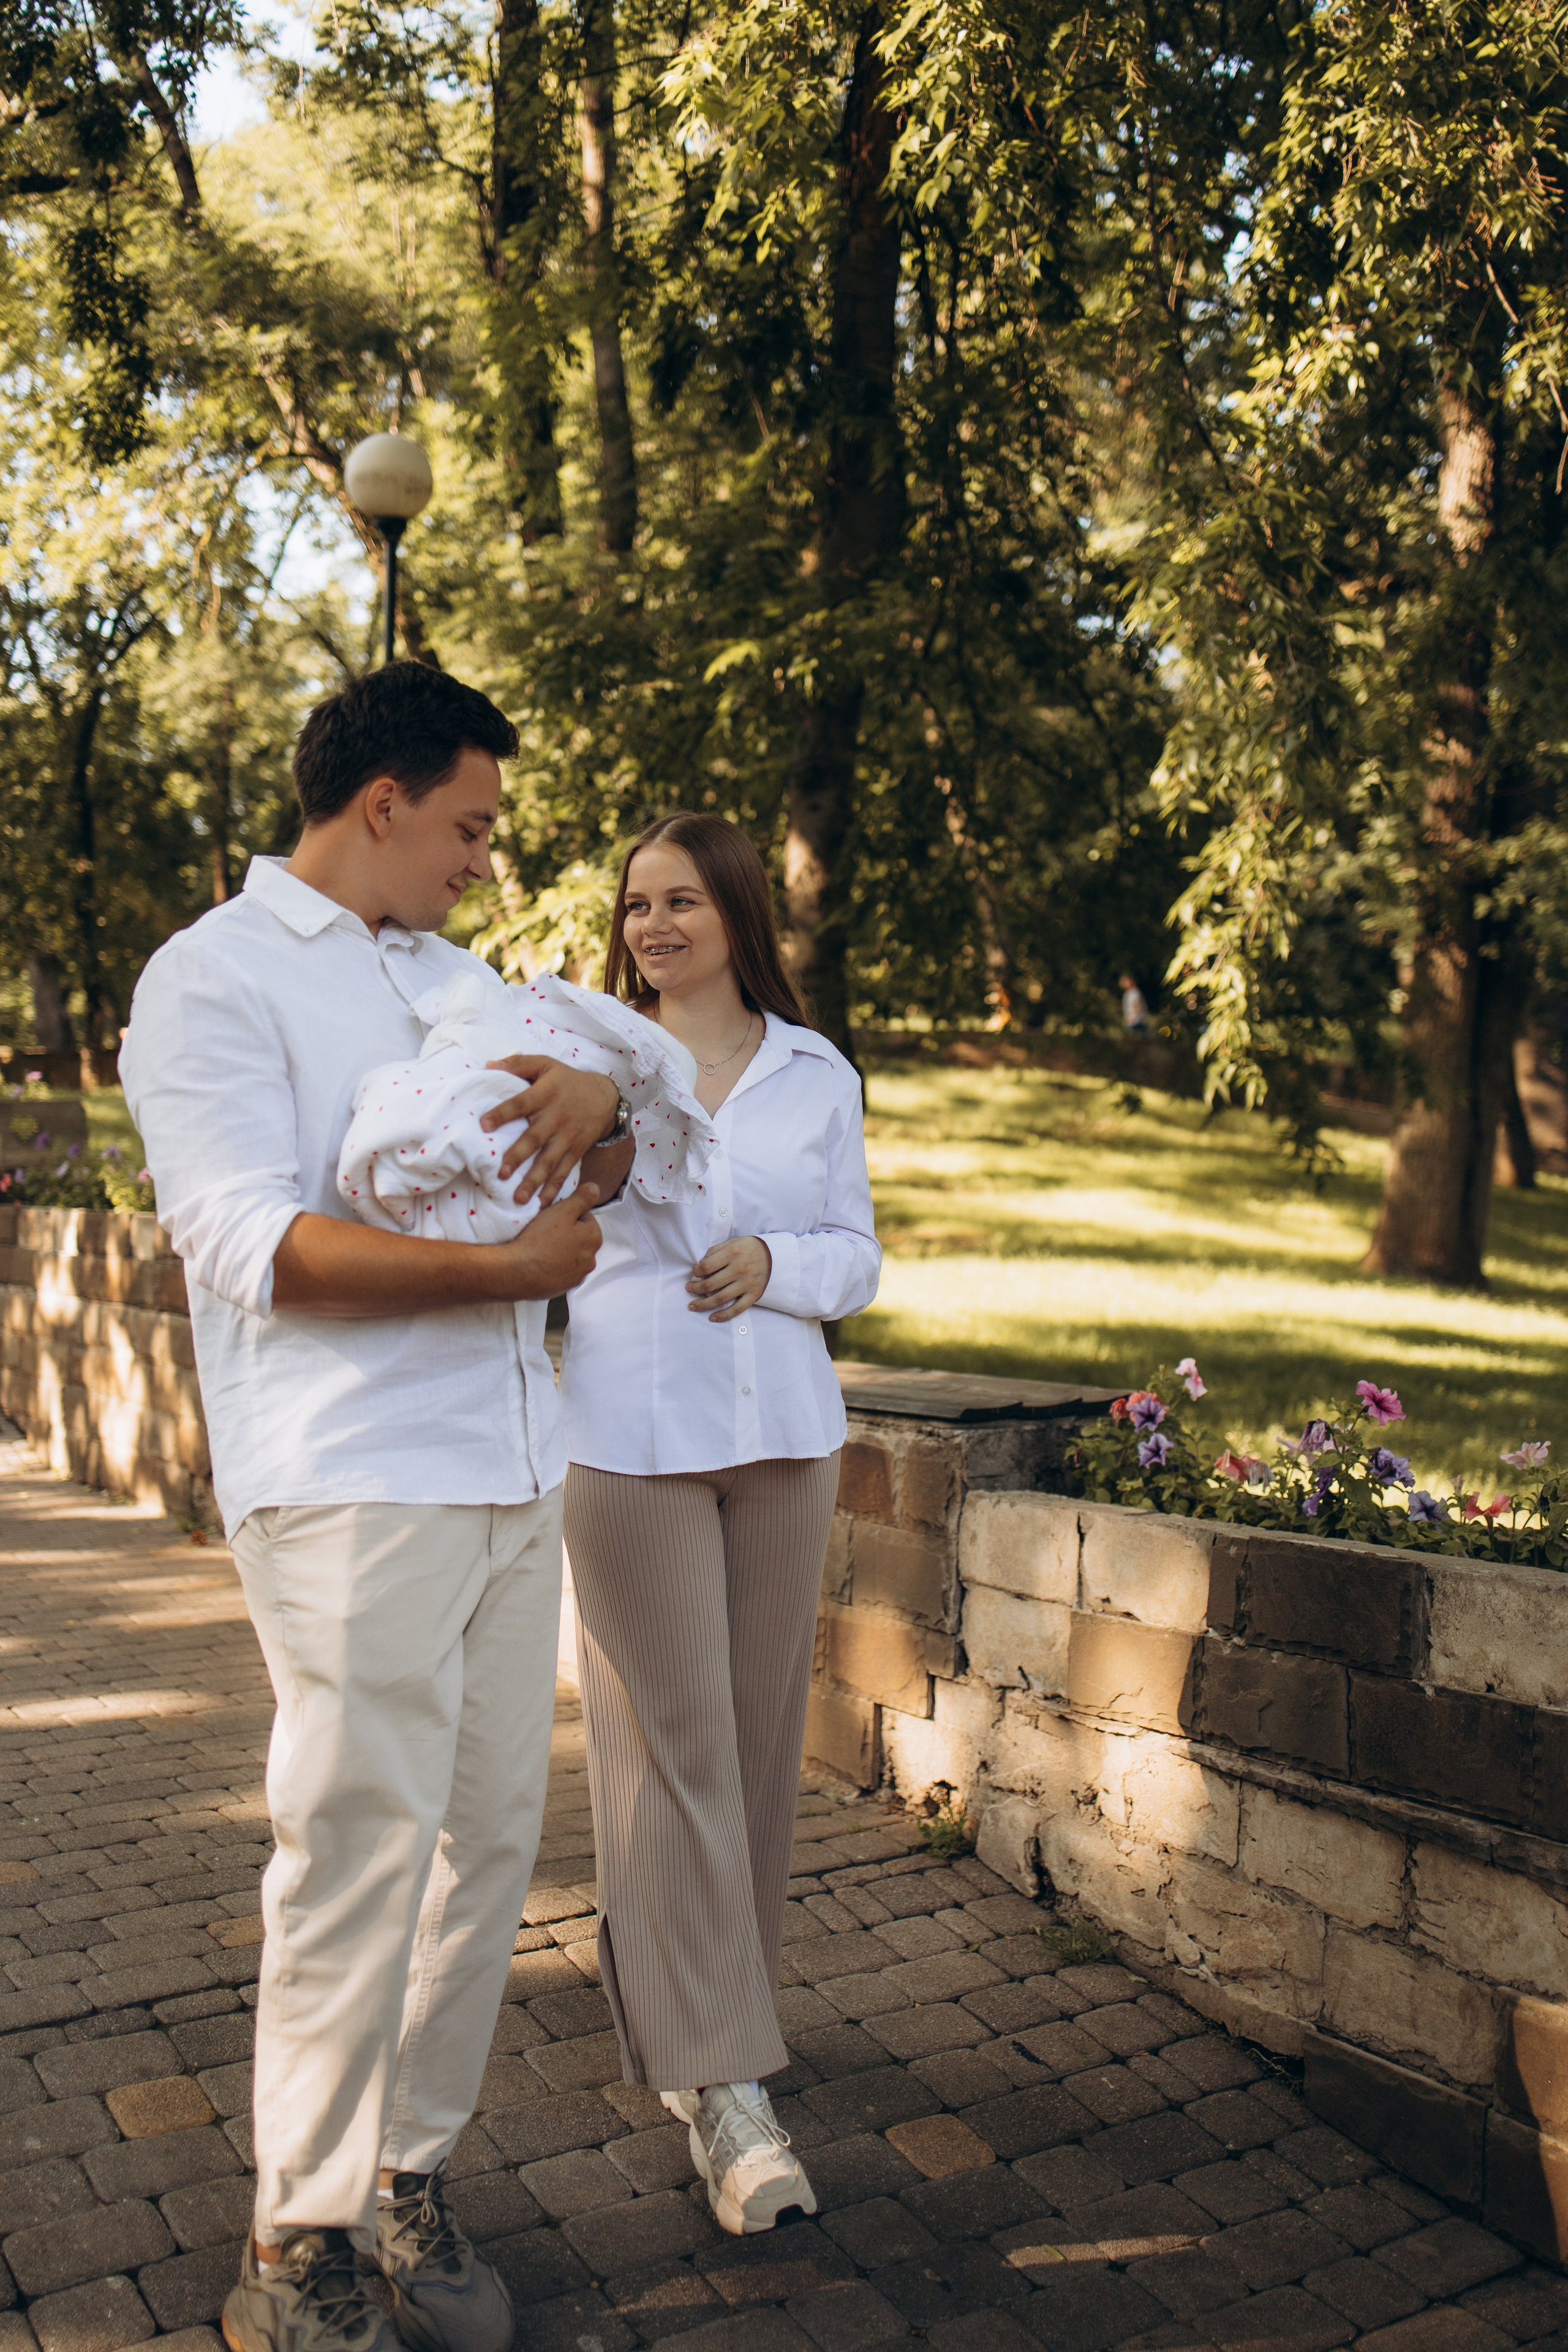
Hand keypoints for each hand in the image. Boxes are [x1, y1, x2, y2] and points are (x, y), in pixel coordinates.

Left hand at [480, 1059, 620, 1207]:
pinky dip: (553, 1189)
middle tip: (501, 1173)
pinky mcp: (576, 1151)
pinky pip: (564, 1172)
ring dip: (534, 1181)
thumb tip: (488, 1066)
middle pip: (535, 1138)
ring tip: (519, 1199)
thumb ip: (518, 1063)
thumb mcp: (546, 1064)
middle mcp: (556, 1117)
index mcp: (546, 1094)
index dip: (502, 1113)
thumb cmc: (568, 1080)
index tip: (483, 1125)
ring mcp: (568, 1137)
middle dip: (518, 1156)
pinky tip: (542, 1205)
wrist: (606, 1098)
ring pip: (549, 1161)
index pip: (521, 1104)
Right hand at [490, 1185, 602, 1300]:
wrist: (518, 1271)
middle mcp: (591, 1259)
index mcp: (594, 1238)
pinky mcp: (564, 1288)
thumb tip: (596, 1189)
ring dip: (562, 1250)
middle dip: (567, 1233)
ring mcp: (578, 1276)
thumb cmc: (540, 1238)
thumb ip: (582, 1198)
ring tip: (543, 1246)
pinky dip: (555, 1266)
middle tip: (546, 1230)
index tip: (554, 1216)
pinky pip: (562, 1271)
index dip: (569, 1213)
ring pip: (571, 1255)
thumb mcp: (562, 1211)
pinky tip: (541, 1261)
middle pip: (580, 1238)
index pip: (586, 1218)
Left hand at [687, 1235, 771, 1322]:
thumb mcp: (732, 1242)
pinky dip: (723, 1315)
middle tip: (689, 1289)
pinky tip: (712, 1317)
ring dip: (703, 1304)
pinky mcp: (753, 1295)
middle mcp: (739, 1269)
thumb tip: (700, 1265)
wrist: (775, 1256)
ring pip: (720, 1299)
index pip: (706, 1267)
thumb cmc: (749, 1248)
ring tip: (692, 1305)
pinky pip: (737, 1309)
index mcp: (732, 1254)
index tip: (694, 1273)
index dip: (695, 1272)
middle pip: (709, 1285)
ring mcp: (747, 1284)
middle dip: (695, 1289)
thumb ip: (715, 1251)